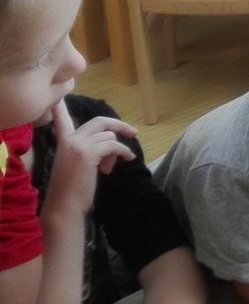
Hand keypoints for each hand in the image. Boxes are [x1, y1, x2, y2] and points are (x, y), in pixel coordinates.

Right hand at [40, 101, 136, 218]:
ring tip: (110, 167)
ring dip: (117, 150)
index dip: (61, 108)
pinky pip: (114, 145)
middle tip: (133, 134)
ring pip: (109, 136)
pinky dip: (124, 151)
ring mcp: (78, 145)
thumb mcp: (79, 164)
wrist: (65, 205)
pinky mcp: (87, 153)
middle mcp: (70, 140)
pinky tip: (128, 159)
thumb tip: (111, 147)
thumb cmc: (73, 189)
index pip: (62, 119)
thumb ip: (90, 150)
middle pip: (100, 121)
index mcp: (64, 142)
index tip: (59, 98)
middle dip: (119, 125)